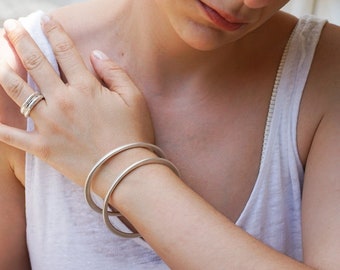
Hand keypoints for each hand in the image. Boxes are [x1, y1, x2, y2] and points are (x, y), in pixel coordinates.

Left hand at [0, 16, 153, 184]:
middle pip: (35, 64)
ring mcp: (49, 124)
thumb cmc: (133, 135)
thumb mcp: (134, 98)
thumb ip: (114, 72)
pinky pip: (12, 136)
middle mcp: (62, 101)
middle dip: (20, 41)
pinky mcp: (42, 147)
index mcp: (85, 88)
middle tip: (9, 26)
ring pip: (18, 92)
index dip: (53, 32)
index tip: (44, 19)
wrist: (124, 172)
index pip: (65, 51)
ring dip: (4, 70)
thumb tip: (95, 55)